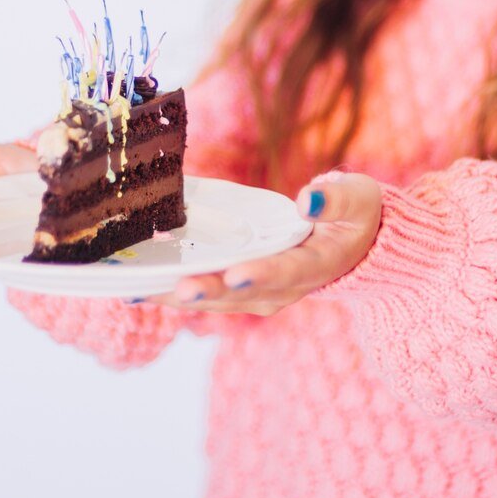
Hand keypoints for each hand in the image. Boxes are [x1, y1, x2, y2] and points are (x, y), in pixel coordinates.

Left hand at [145, 171, 381, 314]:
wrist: (355, 242)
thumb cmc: (353, 213)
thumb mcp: (355, 198)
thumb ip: (335, 198)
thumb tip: (308, 198)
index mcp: (316, 265)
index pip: (287, 271)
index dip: (262, 274)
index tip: (237, 273)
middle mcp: (286, 287)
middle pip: (242, 293)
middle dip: (209, 291)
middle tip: (178, 288)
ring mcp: (263, 293)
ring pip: (219, 299)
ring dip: (181, 297)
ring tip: (142, 290)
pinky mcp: (243, 289)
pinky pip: (208, 293)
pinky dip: (175, 292)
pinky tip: (140, 287)